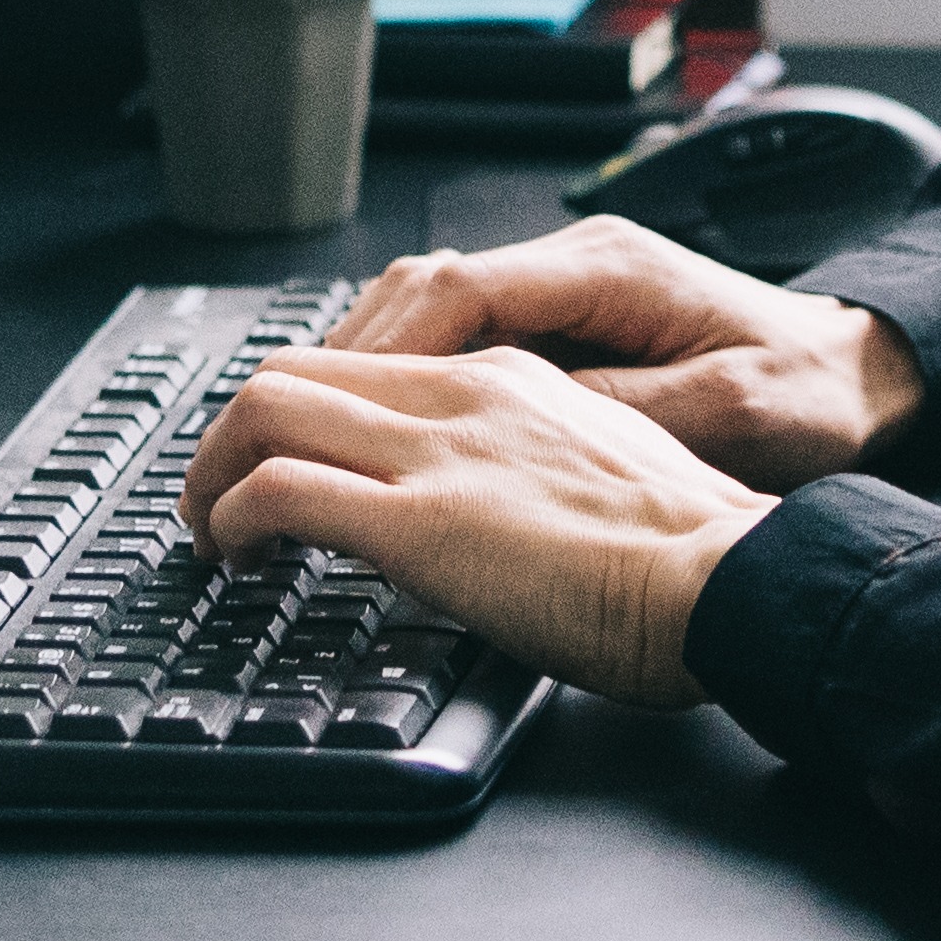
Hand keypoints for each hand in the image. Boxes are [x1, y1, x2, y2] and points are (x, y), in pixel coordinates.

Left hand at [179, 346, 777, 710]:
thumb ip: (536, 470)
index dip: (305, 409)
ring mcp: (435, 452)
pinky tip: (236, 557)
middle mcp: (462, 394)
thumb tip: (495, 515)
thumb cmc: (694, 553)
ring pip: (267, 410)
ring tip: (209, 531)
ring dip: (213, 471)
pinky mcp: (418, 522)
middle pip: (296, 370)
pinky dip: (232, 516)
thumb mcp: (606, 473)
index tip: (286, 459)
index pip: (370, 363)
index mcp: (510, 379)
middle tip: (217, 495)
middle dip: (232, 433)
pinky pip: (279, 490)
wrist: (731, 577)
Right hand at [312, 217, 923, 492]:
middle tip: (280, 423)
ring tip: (313, 426)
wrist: (874, 371)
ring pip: (435, 302)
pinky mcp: (575, 321)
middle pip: (426, 286)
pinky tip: (386, 420)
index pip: (459, 289)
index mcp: (608, 271)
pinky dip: (414, 369)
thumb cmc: (815, 396)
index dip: (384, 348)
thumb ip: (622, 411)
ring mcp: (573, 287)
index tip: (328, 405)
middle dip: (348, 354)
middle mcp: (578, 263)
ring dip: (372, 360)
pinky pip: (467, 331)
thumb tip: (517, 422)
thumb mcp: (728, 414)